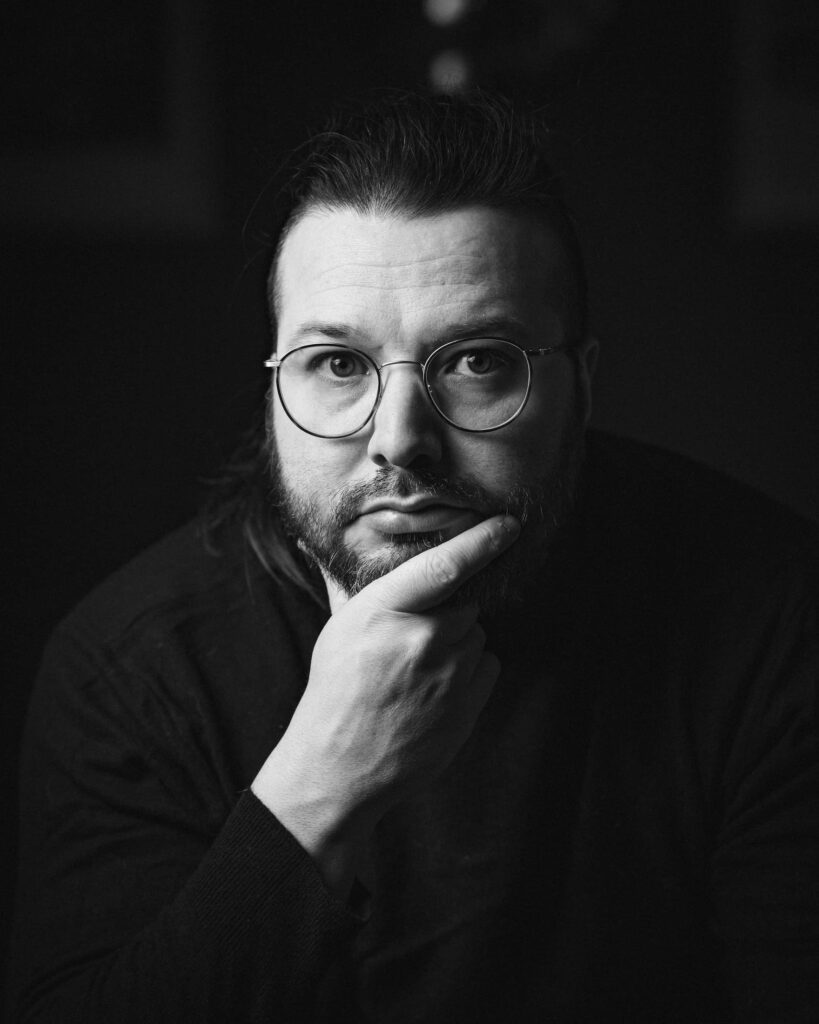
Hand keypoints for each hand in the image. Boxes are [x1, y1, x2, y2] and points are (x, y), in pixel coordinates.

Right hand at [251, 514, 519, 896]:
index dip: (482, 540)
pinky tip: (437, 687)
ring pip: (475, 634)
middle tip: (418, 634)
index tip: (507, 524)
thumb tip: (318, 544)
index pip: (446, 564)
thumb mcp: (336, 629)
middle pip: (465, 602)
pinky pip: (488, 665)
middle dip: (449, 611)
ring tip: (420, 668)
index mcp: (385, 610)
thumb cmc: (335, 692)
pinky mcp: (468, 705)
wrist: (340, 767)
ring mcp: (450, 674)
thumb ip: (346, 584)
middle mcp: (423, 638)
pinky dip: (471, 669)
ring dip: (458, 642)